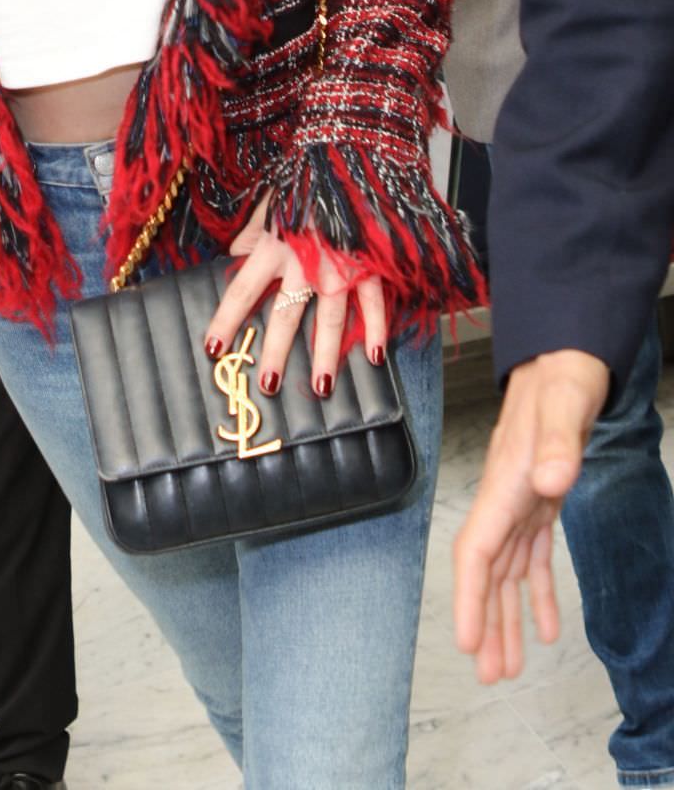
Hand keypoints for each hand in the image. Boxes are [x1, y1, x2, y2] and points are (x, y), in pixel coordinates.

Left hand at [206, 195, 386, 396]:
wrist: (349, 154)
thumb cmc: (304, 179)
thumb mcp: (269, 201)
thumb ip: (251, 233)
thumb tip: (234, 256)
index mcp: (274, 245)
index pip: (243, 290)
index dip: (226, 321)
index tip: (212, 349)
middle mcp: (304, 261)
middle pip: (286, 315)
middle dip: (276, 353)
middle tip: (268, 386)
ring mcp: (340, 265)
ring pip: (330, 319)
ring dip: (325, 356)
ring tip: (320, 389)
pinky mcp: (370, 263)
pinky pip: (374, 302)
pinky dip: (377, 329)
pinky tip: (373, 357)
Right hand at [453, 349, 609, 682]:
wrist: (565, 354)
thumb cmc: (562, 376)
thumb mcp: (565, 405)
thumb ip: (559, 442)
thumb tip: (552, 482)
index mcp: (505, 483)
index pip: (476, 550)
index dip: (468, 598)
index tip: (465, 641)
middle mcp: (506, 497)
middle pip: (488, 572)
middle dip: (485, 623)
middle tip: (491, 676)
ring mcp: (520, 498)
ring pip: (506, 571)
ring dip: (506, 618)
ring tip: (510, 666)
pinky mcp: (540, 498)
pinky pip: (531, 556)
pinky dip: (537, 593)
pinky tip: (548, 627)